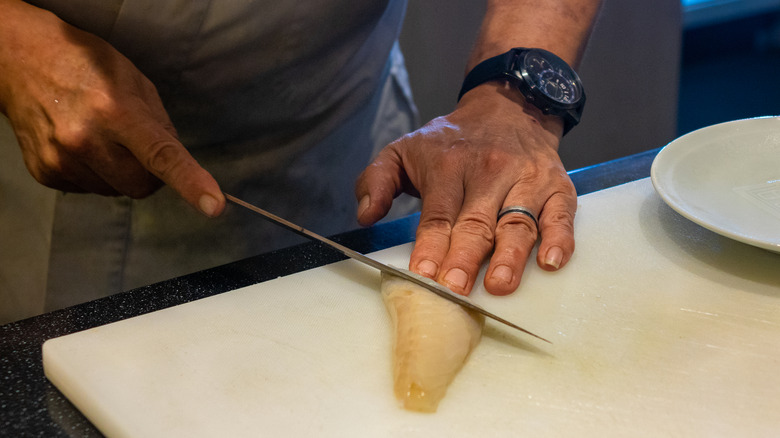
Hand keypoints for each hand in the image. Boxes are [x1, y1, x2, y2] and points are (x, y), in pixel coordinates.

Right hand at [0, 1, 223, 215]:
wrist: (19, 60)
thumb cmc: (85, 65)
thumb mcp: (133, 81)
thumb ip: (160, 123)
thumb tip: (176, 160)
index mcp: (115, 111)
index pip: (161, 155)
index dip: (190, 182)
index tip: (214, 205)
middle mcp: (85, 140)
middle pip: (141, 186)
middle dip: (150, 175)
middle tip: (138, 147)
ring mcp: (60, 160)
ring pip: (115, 191)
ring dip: (119, 173)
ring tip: (101, 137)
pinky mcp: (45, 173)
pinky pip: (89, 189)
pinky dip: (95, 173)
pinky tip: (82, 146)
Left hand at [356, 82, 576, 295]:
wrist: (508, 106)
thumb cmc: (452, 140)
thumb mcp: (404, 149)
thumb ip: (377, 180)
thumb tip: (365, 216)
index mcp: (449, 166)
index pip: (438, 214)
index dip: (431, 246)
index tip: (423, 274)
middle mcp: (490, 172)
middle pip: (477, 223)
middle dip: (465, 258)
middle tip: (455, 290)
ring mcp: (526, 179)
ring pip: (518, 222)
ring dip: (510, 256)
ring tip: (500, 285)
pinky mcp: (557, 186)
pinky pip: (561, 214)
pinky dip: (560, 238)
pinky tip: (551, 262)